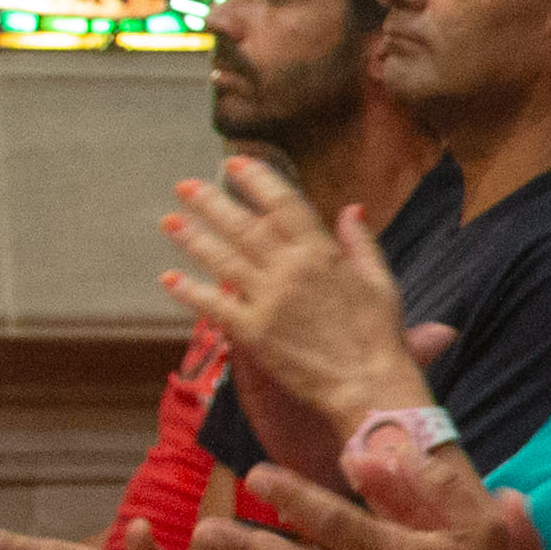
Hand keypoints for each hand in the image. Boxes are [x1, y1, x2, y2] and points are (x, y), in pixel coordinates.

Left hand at [164, 160, 434, 448]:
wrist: (369, 386)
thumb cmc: (379, 337)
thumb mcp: (380, 281)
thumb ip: (361, 243)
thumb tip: (351, 208)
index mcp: (322, 254)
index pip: (283, 204)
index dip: (256, 180)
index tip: (235, 164)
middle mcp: (290, 271)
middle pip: (243, 226)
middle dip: (211, 203)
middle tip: (186, 186)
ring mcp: (269, 301)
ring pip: (222, 260)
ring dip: (193, 238)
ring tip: (170, 221)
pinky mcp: (253, 333)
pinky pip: (214, 307)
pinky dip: (190, 292)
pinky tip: (169, 279)